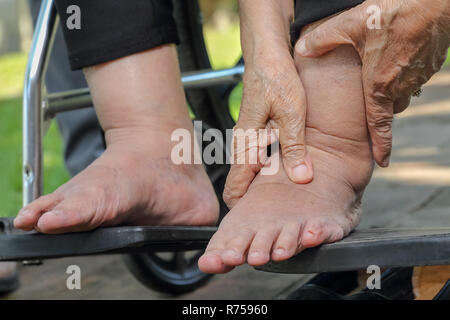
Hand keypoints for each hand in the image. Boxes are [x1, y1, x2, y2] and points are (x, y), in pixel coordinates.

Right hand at [223, 0, 312, 207]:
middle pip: (240, 185)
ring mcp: (246, 139)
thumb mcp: (292, 115)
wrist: (267, 57)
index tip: (256, 222)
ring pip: (249, 173)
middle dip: (253, 202)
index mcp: (247, 146)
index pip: (234, 188)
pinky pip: (255, 160)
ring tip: (283, 200)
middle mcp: (242, 146)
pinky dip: (266, 171)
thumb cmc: (277, 81)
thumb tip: (301, 177)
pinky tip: (285, 172)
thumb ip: (294, 148)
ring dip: (261, 187)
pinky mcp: (254, 133)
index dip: (242, 209)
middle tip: (274, 216)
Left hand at [296, 0, 449, 165]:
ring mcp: (419, 75)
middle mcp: (400, 85)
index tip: (382, 161)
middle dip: (380, 111)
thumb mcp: (350, 25)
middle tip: (370, 108)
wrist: (434, 1)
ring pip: (402, 93)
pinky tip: (397, 58)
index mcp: (379, 85)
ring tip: (381, 79)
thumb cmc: (391, 13)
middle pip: (389, 108)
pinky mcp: (431, 63)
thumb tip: (301, 48)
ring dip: (391, 91)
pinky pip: (414, 77)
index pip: (379, 125)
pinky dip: (404, 75)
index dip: (381, 145)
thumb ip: (323, 39)